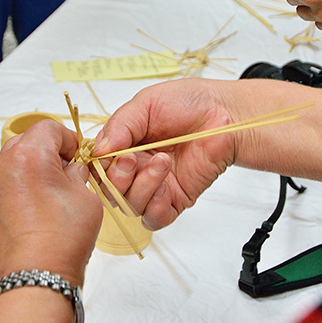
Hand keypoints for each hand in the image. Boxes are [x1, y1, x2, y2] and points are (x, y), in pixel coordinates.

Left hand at [0, 119, 102, 285]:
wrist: (34, 278)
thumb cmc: (59, 242)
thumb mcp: (85, 197)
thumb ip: (78, 174)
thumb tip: (73, 170)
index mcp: (28, 155)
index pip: (49, 128)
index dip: (68, 139)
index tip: (78, 155)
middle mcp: (2, 166)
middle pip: (27, 141)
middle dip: (49, 152)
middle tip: (69, 173)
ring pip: (14, 163)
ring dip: (34, 170)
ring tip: (54, 195)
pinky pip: (6, 185)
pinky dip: (22, 188)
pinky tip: (40, 210)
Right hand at [93, 79, 243, 229]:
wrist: (223, 113)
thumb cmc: (188, 103)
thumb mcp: (146, 104)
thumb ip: (120, 125)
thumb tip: (98, 150)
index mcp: (123, 146)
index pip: (98, 166)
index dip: (100, 166)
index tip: (111, 154)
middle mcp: (135, 169)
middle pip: (110, 190)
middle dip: (118, 178)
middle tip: (135, 160)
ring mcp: (154, 186)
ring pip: (130, 205)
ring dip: (142, 187)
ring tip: (162, 162)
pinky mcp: (175, 201)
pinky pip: (153, 219)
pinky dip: (154, 208)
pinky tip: (165, 188)